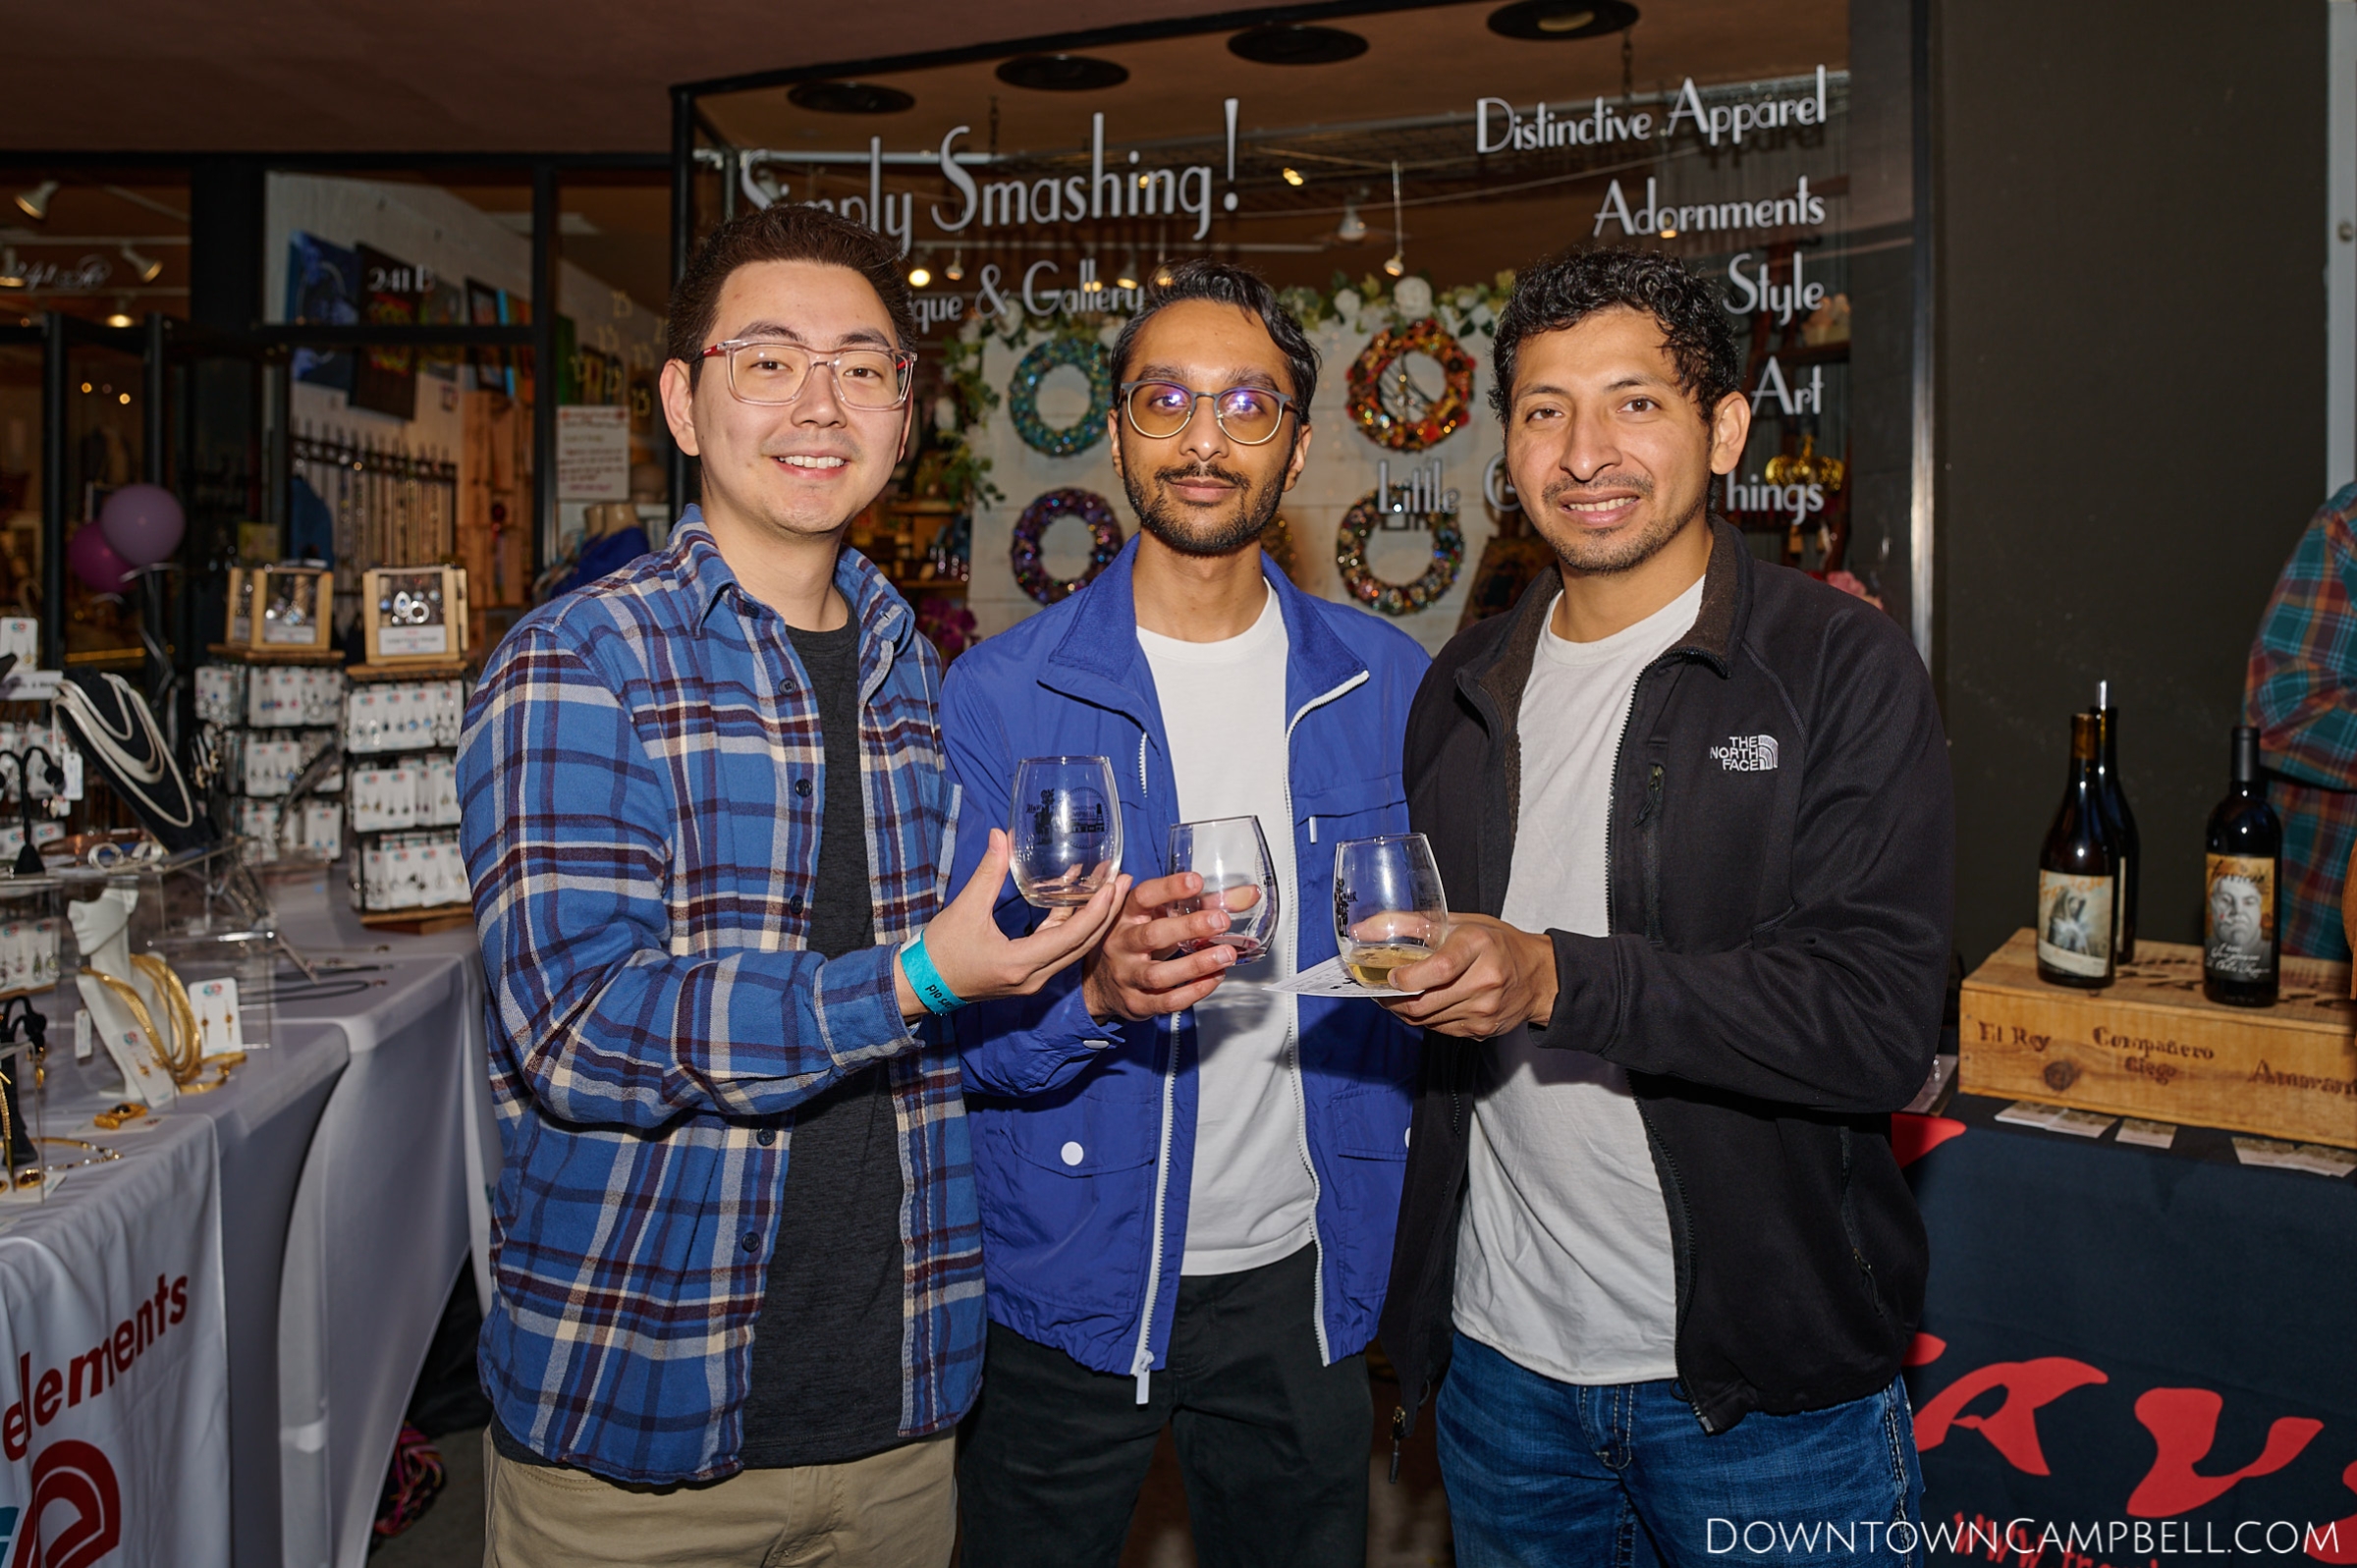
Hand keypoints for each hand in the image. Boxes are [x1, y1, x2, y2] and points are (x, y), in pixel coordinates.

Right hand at [897, 829, 1127, 1018]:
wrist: (921, 986)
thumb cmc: (941, 951)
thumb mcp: (965, 909)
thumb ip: (988, 872)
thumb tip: (1002, 836)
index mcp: (1021, 963)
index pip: (1072, 938)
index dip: (1096, 912)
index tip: (1113, 887)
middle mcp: (1034, 977)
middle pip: (1083, 945)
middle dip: (1106, 913)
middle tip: (1123, 882)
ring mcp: (1032, 978)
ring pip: (1073, 949)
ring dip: (1092, 919)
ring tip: (1109, 887)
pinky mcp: (1027, 974)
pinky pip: (1057, 949)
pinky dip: (1069, 925)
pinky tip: (1073, 899)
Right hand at [1081, 870, 1241, 1021]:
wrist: (1100, 984)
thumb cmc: (1137, 940)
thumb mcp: (1158, 916)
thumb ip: (1202, 904)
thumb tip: (1249, 894)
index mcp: (1126, 914)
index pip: (1144, 896)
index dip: (1169, 888)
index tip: (1196, 881)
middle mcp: (1122, 944)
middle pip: (1152, 935)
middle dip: (1188, 927)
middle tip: (1220, 921)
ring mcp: (1127, 975)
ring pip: (1159, 974)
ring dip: (1196, 964)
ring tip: (1226, 955)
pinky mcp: (1136, 1003)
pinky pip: (1166, 1001)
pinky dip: (1193, 992)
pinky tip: (1215, 978)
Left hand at [1378, 914, 1557, 1039]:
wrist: (1539, 976)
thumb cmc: (1496, 943)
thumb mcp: (1459, 922)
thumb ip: (1409, 924)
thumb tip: (1361, 930)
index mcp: (1479, 945)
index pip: (1439, 968)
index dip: (1408, 977)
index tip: (1391, 976)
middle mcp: (1486, 980)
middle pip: (1425, 1002)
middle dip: (1393, 999)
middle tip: (1380, 989)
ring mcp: (1485, 1009)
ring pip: (1427, 1020)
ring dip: (1405, 1010)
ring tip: (1400, 994)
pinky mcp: (1482, 1030)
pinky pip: (1439, 1029)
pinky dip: (1425, 1018)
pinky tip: (1426, 1002)